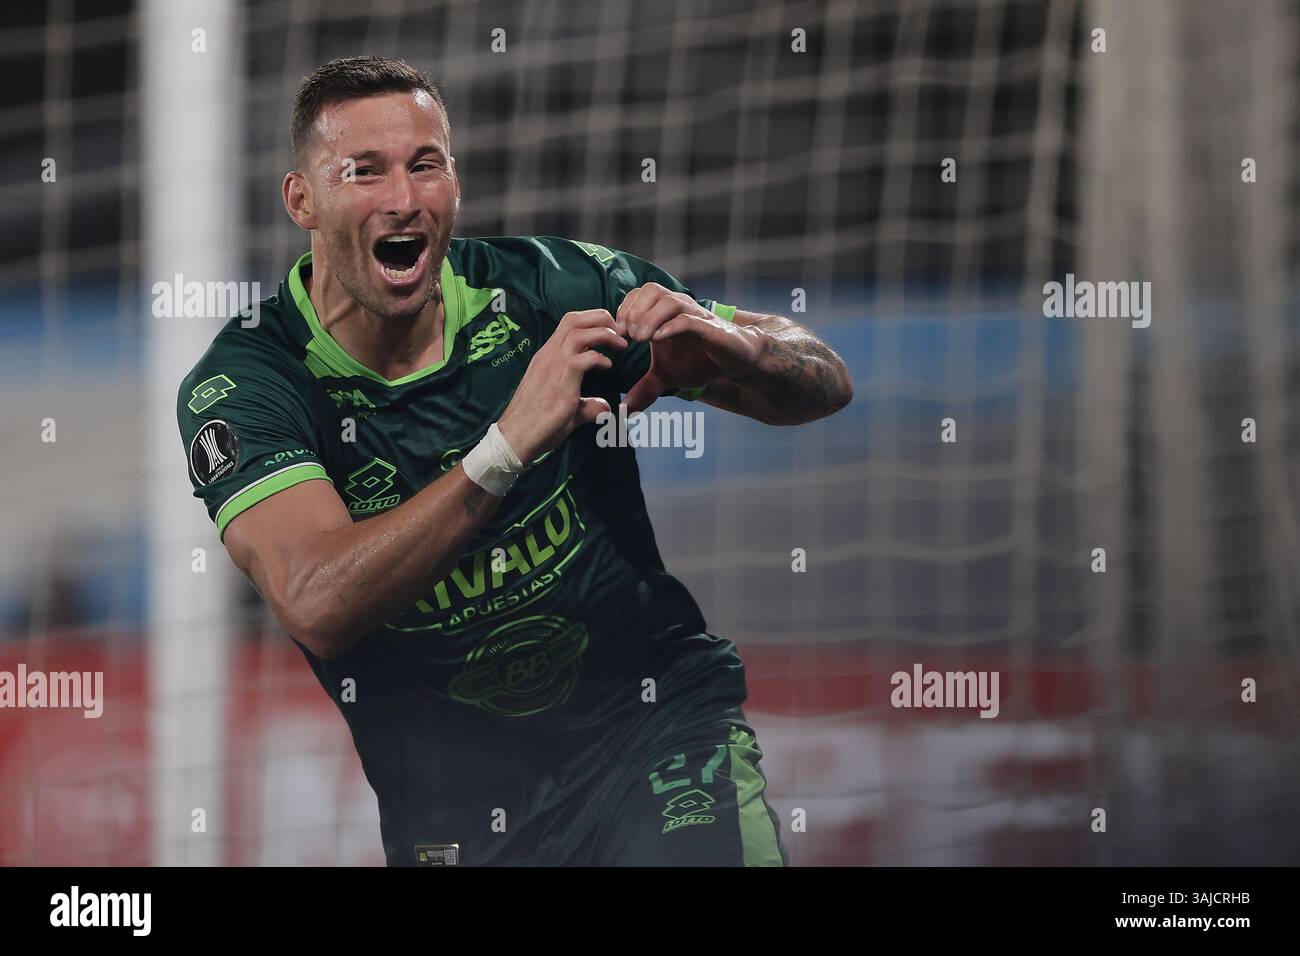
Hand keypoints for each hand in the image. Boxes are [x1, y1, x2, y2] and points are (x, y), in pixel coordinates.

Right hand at [497, 309, 626, 462]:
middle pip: (574, 319)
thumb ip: (587, 405)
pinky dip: (600, 358)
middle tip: (620, 332)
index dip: (593, 321)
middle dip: (601, 318)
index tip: (611, 332)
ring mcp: (552, 366)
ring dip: (604, 333)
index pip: (569, 324)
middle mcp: (548, 356)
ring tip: (620, 344)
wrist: (515, 438)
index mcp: (547, 357)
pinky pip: (583, 358)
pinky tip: (608, 367)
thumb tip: (604, 407)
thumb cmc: (536, 424)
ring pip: (578, 332)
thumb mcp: (566, 409)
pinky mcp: (560, 382)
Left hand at [616, 283, 762, 413]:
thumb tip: (625, 408)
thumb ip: (645, 388)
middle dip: (634, 310)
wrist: (735, 362)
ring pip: (668, 301)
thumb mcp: (667, 376)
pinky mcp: (708, 328)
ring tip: (640, 339)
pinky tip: (657, 340)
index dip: (624, 310)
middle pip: (650, 289)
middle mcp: (678, 308)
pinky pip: (687, 319)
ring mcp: (694, 316)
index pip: (638, 295)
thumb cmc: (701, 360)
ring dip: (649, 318)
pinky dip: (670, 326)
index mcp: (664, 313)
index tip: (618, 334)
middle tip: (628, 335)